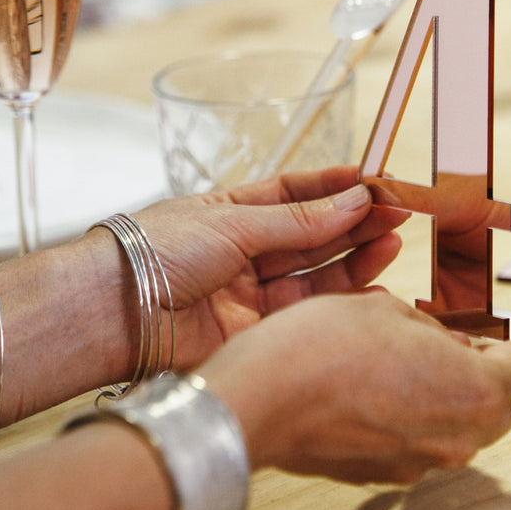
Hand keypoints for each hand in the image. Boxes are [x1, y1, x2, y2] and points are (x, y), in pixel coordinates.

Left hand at [110, 166, 408, 368]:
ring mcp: (253, 290)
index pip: (295, 193)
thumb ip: (299, 220)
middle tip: (396, 211)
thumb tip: (354, 201)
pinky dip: (341, 298)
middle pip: (312, 233)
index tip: (374, 180)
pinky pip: (308, 311)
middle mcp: (246, 249)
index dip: (335, 188)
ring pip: (316, 271)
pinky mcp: (258, 329)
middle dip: (355, 221)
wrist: (114, 313)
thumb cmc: (158, 251)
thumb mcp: (234, 221)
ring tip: (393, 239)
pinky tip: (372, 285)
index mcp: (233, 210)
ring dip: (355, 254)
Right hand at [201, 290, 510, 483]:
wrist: (260, 400)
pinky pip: (422, 441)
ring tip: (414, 361)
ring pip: (458, 426)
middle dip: (487, 372)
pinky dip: (417, 416)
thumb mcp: (389, 310)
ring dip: (450, 394)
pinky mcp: (384, 472)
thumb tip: (446, 346)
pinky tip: (385, 389)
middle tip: (463, 344)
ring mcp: (420, 460)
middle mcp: (456, 437)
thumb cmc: (322, 348)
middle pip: (496, 404)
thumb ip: (435, 332)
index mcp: (472, 389)